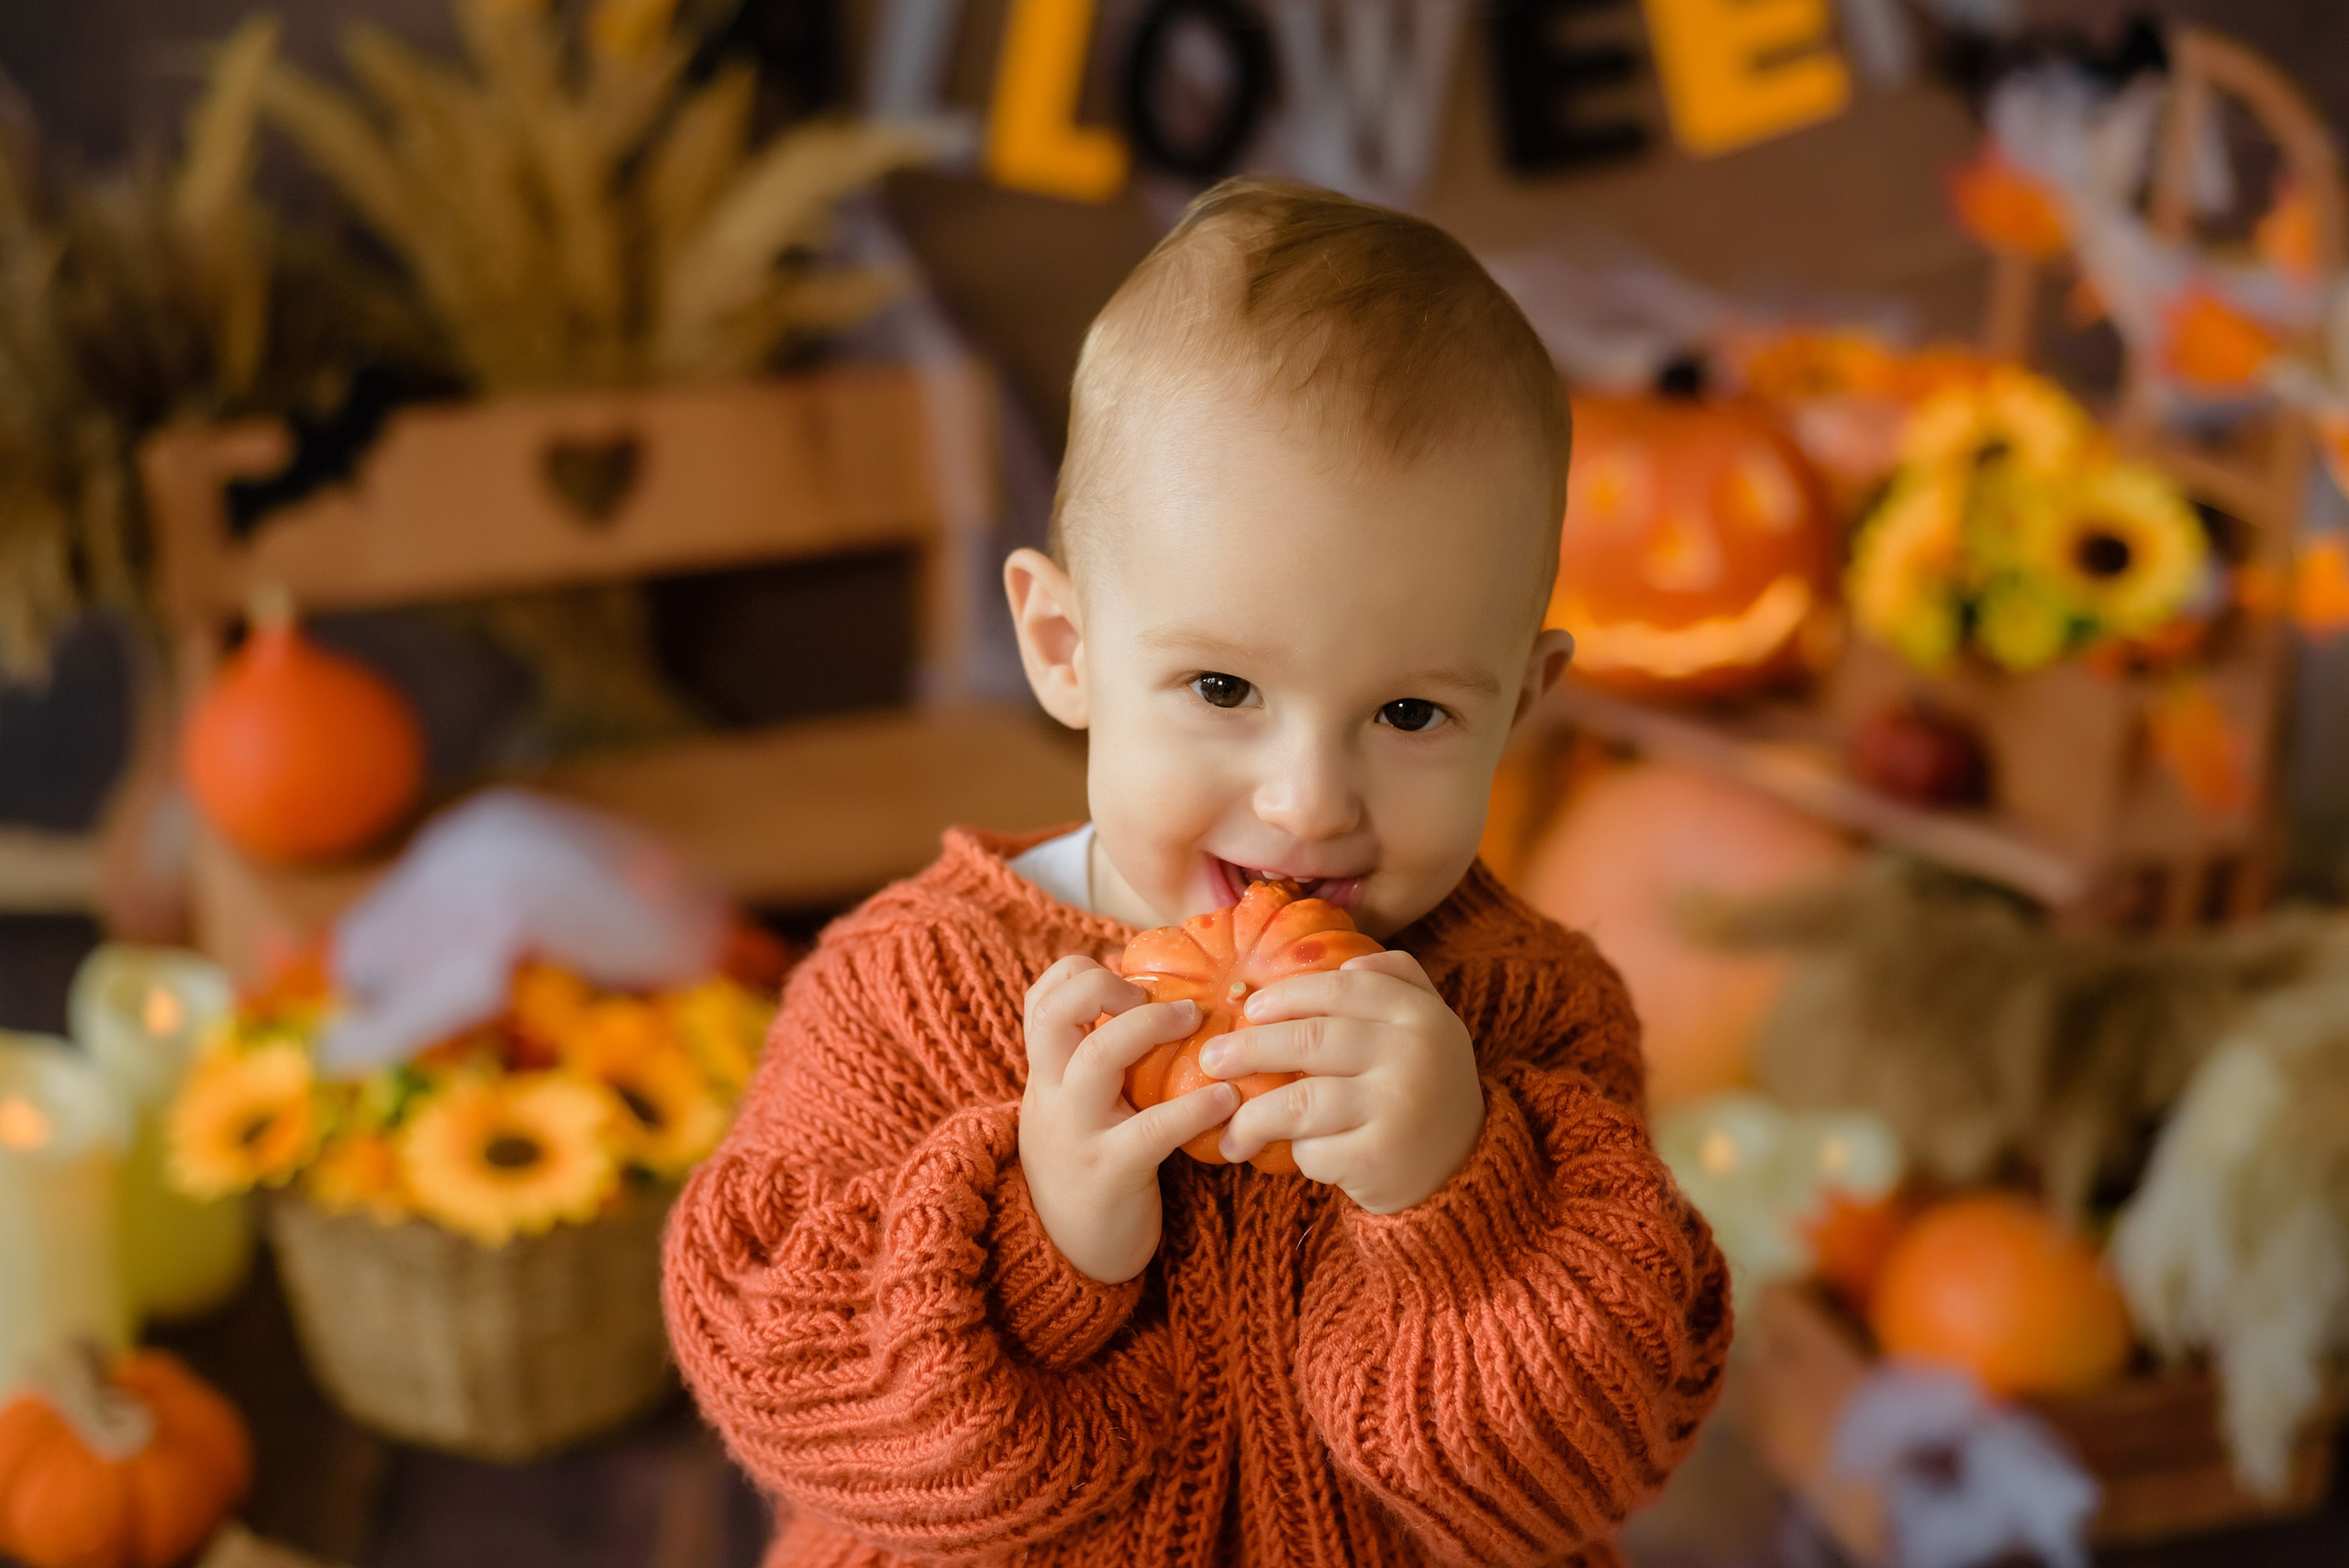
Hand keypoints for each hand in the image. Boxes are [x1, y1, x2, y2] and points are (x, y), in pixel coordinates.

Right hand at [1019, 955, 1241, 1282]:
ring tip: (1198, 1022)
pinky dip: (1193, 1106)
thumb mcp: (1077, 1111)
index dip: (1081, 973)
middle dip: (1105, 985)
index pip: (1040, 998)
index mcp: (1045, 1075)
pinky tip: (1226, 1099)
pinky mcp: (1110, 1173)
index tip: (1130, 983)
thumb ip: (1096, 1065)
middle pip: (1055, 1011)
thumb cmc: (1088, 1169)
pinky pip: (1151, 1129)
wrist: (1067, 1259)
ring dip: (1152, 1026)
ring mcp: (1076, 1132)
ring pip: (1098, 1055)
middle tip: (1161, 1000)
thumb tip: (1153, 1005)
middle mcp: (1051, 1095)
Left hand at [1199, 950, 1483, 1214]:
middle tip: (1211, 1060)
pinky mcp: (1378, 1159)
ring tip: (1229, 1130)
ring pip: (1299, 1102)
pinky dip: (1296, 1153)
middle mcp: (1411, 1055)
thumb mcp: (1428, 1024)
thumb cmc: (1426, 1086)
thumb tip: (1350, 957)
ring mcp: (1395, 1108)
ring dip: (1252, 1116)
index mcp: (1419, 1014)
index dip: (1287, 994)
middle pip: (1309, 1041)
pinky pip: (1313, 1151)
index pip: (1342, 988)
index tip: (1250, 1008)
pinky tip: (1293, 1156)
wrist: (1464, 1169)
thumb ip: (1397, 980)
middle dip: (1249, 1049)